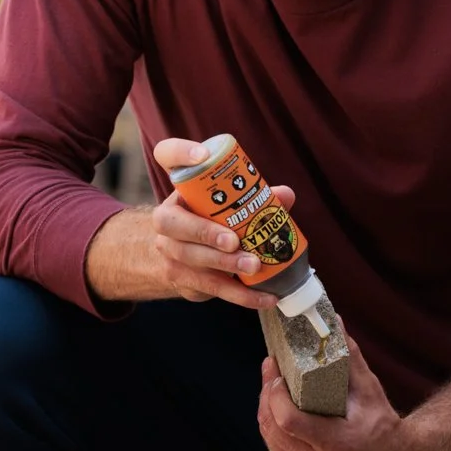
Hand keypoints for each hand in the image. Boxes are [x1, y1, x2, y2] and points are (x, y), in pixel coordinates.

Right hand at [84, 137, 299, 307]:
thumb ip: (254, 198)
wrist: (179, 259)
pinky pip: (210, 287)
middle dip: (206, 233)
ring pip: (192, 259)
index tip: (202, 155)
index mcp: (179, 189)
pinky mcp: (182, 280)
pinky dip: (240, 294)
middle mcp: (166, 219)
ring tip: (254, 266)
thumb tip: (284, 196)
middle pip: (174, 224)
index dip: (181, 153)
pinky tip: (264, 297)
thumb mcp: (226, 206)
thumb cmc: (209, 223)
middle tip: (234, 240)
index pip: (167, 156)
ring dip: (225, 264)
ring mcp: (170, 252)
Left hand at [257, 335, 419, 450]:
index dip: (274, 394)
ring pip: (270, 440)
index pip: (288, 421)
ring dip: (267, 411)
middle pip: (273, 428)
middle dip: (267, 396)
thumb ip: (349, 358)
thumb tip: (334, 322)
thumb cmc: (383, 425)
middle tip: (271, 371)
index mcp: (336, 446)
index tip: (276, 371)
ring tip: (272, 388)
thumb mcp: (370, 391)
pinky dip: (274, 431)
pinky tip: (277, 413)